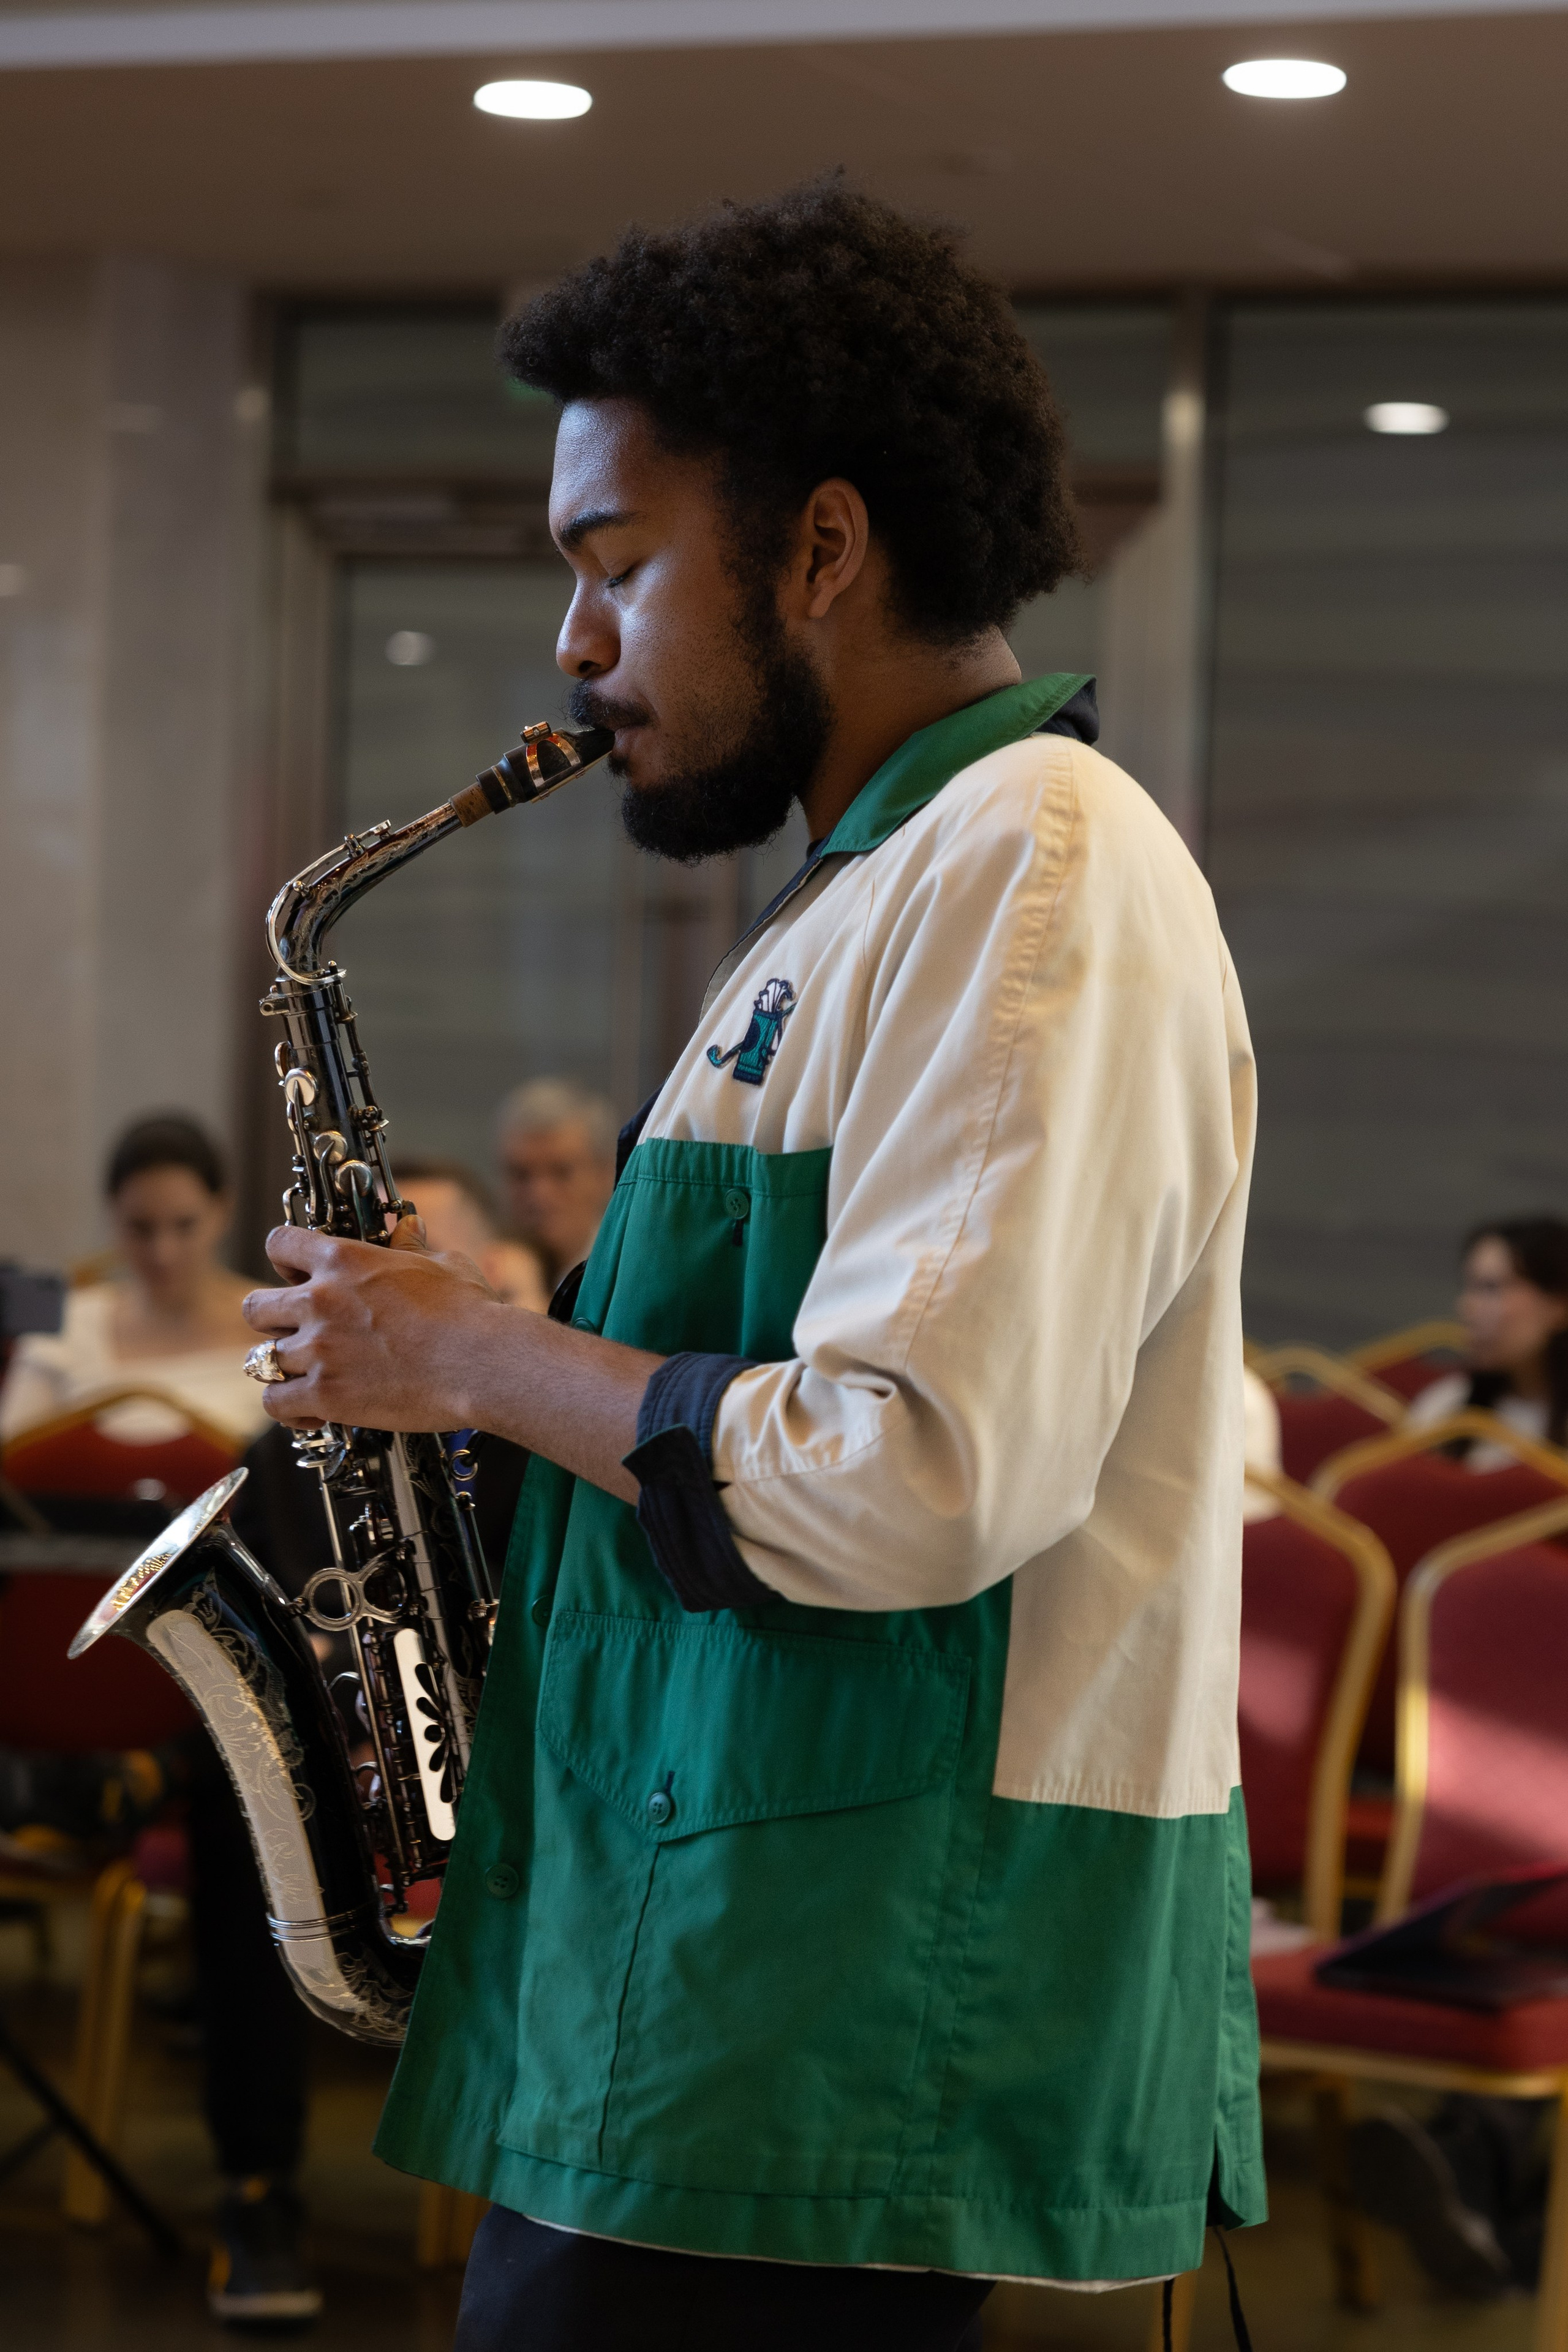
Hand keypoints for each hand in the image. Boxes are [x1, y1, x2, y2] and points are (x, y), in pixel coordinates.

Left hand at [242, 1217, 500, 1431]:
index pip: (279, 1244)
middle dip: (274, 1319)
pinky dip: (288, 1407)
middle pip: (255, 1307)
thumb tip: (408, 1226)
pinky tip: (309, 1408)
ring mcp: (319, 1350)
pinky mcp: (326, 1395)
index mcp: (343, 1260)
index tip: (297, 1274)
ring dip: (284, 1366)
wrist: (483, 1362)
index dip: (285, 1260)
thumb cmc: (470, 1312)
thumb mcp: (442, 1264)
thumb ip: (412, 1245)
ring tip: (307, 1373)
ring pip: (261, 1359)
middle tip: (300, 1330)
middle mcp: (320, 1301)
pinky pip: (275, 1402)